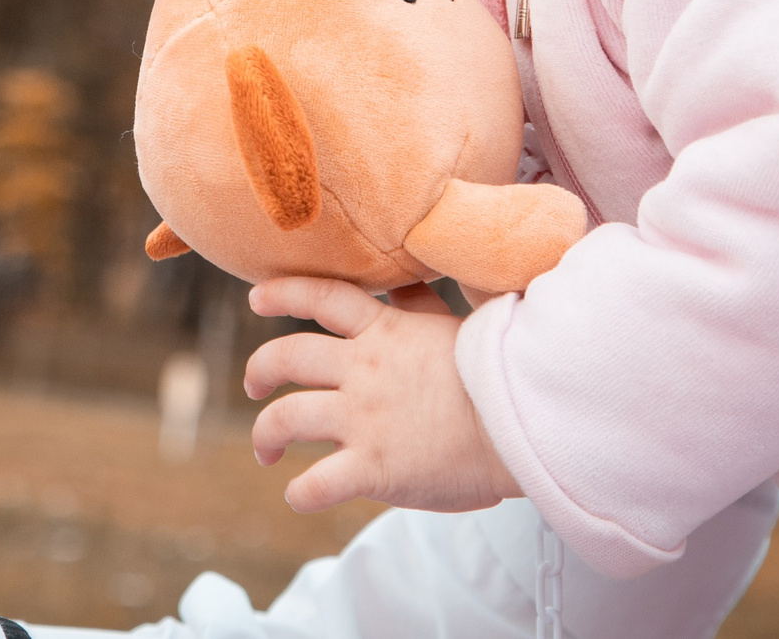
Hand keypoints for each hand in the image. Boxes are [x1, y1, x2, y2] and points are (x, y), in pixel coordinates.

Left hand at [241, 276, 519, 512]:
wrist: (525, 424)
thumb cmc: (500, 375)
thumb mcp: (456, 323)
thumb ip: (420, 305)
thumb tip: (401, 283)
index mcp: (385, 332)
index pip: (320, 296)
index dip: (281, 293)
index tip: (257, 297)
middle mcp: (364, 371)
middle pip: (285, 357)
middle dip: (258, 371)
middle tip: (252, 387)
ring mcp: (364, 419)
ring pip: (285, 419)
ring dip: (264, 435)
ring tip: (264, 450)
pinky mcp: (372, 468)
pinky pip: (315, 485)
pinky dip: (299, 493)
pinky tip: (300, 495)